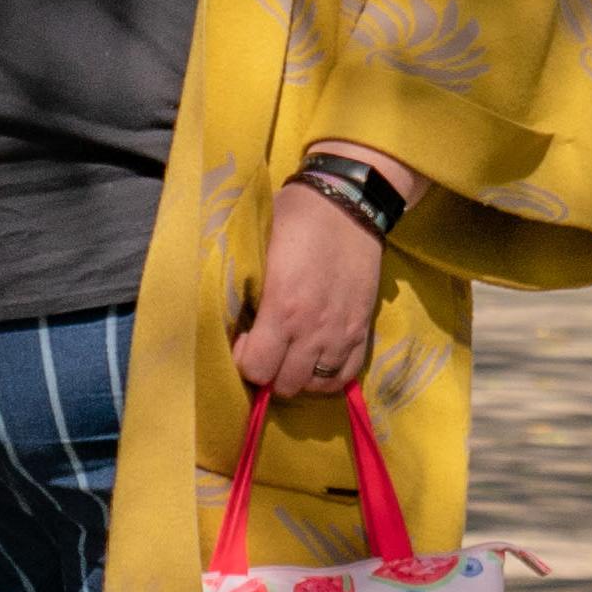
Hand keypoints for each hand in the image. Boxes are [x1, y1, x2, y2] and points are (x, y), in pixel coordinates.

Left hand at [232, 149, 425, 401]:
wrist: (348, 205)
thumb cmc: (294, 219)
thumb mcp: (257, 247)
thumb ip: (244, 286)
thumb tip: (229, 316)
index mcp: (281, 310)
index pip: (256, 368)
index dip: (244, 360)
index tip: (244, 341)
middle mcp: (312, 330)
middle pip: (286, 384)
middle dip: (270, 373)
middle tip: (266, 350)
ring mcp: (341, 333)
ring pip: (316, 385)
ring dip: (299, 376)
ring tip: (290, 355)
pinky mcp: (362, 330)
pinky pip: (346, 375)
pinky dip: (329, 376)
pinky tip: (316, 360)